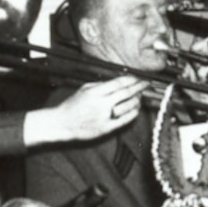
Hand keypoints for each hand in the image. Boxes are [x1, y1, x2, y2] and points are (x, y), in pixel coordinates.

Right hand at [28, 76, 146, 144]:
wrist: (61, 123)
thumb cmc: (72, 105)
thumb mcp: (84, 89)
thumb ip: (101, 85)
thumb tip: (118, 81)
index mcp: (95, 92)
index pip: (119, 83)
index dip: (132, 79)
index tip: (140, 78)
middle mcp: (101, 104)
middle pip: (126, 93)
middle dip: (139, 87)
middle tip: (146, 84)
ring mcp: (104, 116)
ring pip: (128, 106)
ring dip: (137, 100)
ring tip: (140, 97)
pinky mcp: (106, 128)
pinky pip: (124, 120)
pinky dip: (133, 114)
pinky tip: (136, 109)